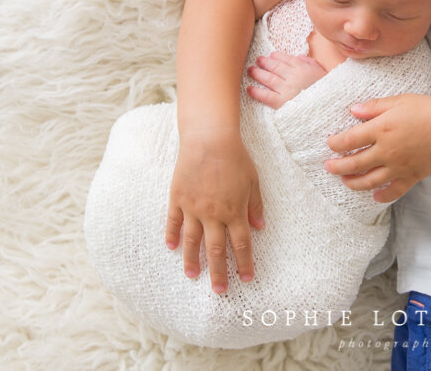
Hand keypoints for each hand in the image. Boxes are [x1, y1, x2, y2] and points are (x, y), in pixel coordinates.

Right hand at [164, 131, 264, 293]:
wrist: (209, 139)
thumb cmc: (235, 157)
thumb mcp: (253, 180)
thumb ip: (255, 206)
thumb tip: (259, 227)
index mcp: (234, 211)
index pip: (241, 245)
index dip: (244, 263)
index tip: (247, 278)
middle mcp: (213, 214)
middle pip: (216, 250)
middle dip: (219, 272)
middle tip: (219, 291)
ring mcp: (193, 208)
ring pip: (192, 241)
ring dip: (193, 261)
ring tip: (192, 276)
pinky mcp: (178, 198)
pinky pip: (173, 221)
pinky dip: (172, 235)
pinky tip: (171, 248)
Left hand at [245, 52, 326, 109]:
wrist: (328, 105)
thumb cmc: (327, 90)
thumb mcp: (322, 72)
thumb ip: (310, 63)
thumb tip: (299, 57)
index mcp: (303, 68)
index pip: (287, 59)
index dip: (277, 56)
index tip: (272, 55)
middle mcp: (292, 76)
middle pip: (275, 67)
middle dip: (265, 62)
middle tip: (258, 60)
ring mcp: (286, 89)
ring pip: (268, 78)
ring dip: (258, 73)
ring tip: (251, 70)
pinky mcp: (282, 102)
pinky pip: (266, 96)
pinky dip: (256, 92)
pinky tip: (249, 89)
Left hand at [325, 95, 430, 202]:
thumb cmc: (429, 110)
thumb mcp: (400, 101)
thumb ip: (375, 107)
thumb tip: (354, 110)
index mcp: (382, 129)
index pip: (349, 140)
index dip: (336, 143)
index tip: (330, 143)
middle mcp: (387, 151)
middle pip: (354, 163)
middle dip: (337, 167)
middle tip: (328, 167)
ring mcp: (399, 166)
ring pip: (369, 181)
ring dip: (354, 183)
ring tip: (345, 181)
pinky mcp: (412, 176)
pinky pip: (394, 191)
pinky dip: (382, 196)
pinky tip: (374, 196)